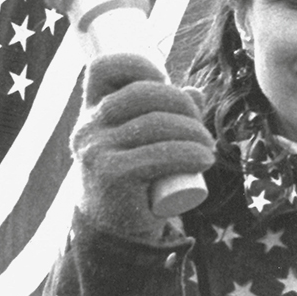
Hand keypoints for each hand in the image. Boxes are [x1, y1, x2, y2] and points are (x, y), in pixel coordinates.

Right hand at [71, 53, 214, 242]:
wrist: (115, 230)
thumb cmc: (135, 179)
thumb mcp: (143, 141)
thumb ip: (166, 114)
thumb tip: (195, 92)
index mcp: (91, 111)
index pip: (103, 67)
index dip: (138, 65)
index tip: (164, 82)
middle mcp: (88, 126)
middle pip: (142, 92)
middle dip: (182, 104)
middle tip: (202, 129)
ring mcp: (97, 150)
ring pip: (156, 124)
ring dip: (194, 132)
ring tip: (208, 148)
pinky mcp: (112, 174)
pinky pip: (159, 154)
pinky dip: (189, 154)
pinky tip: (204, 159)